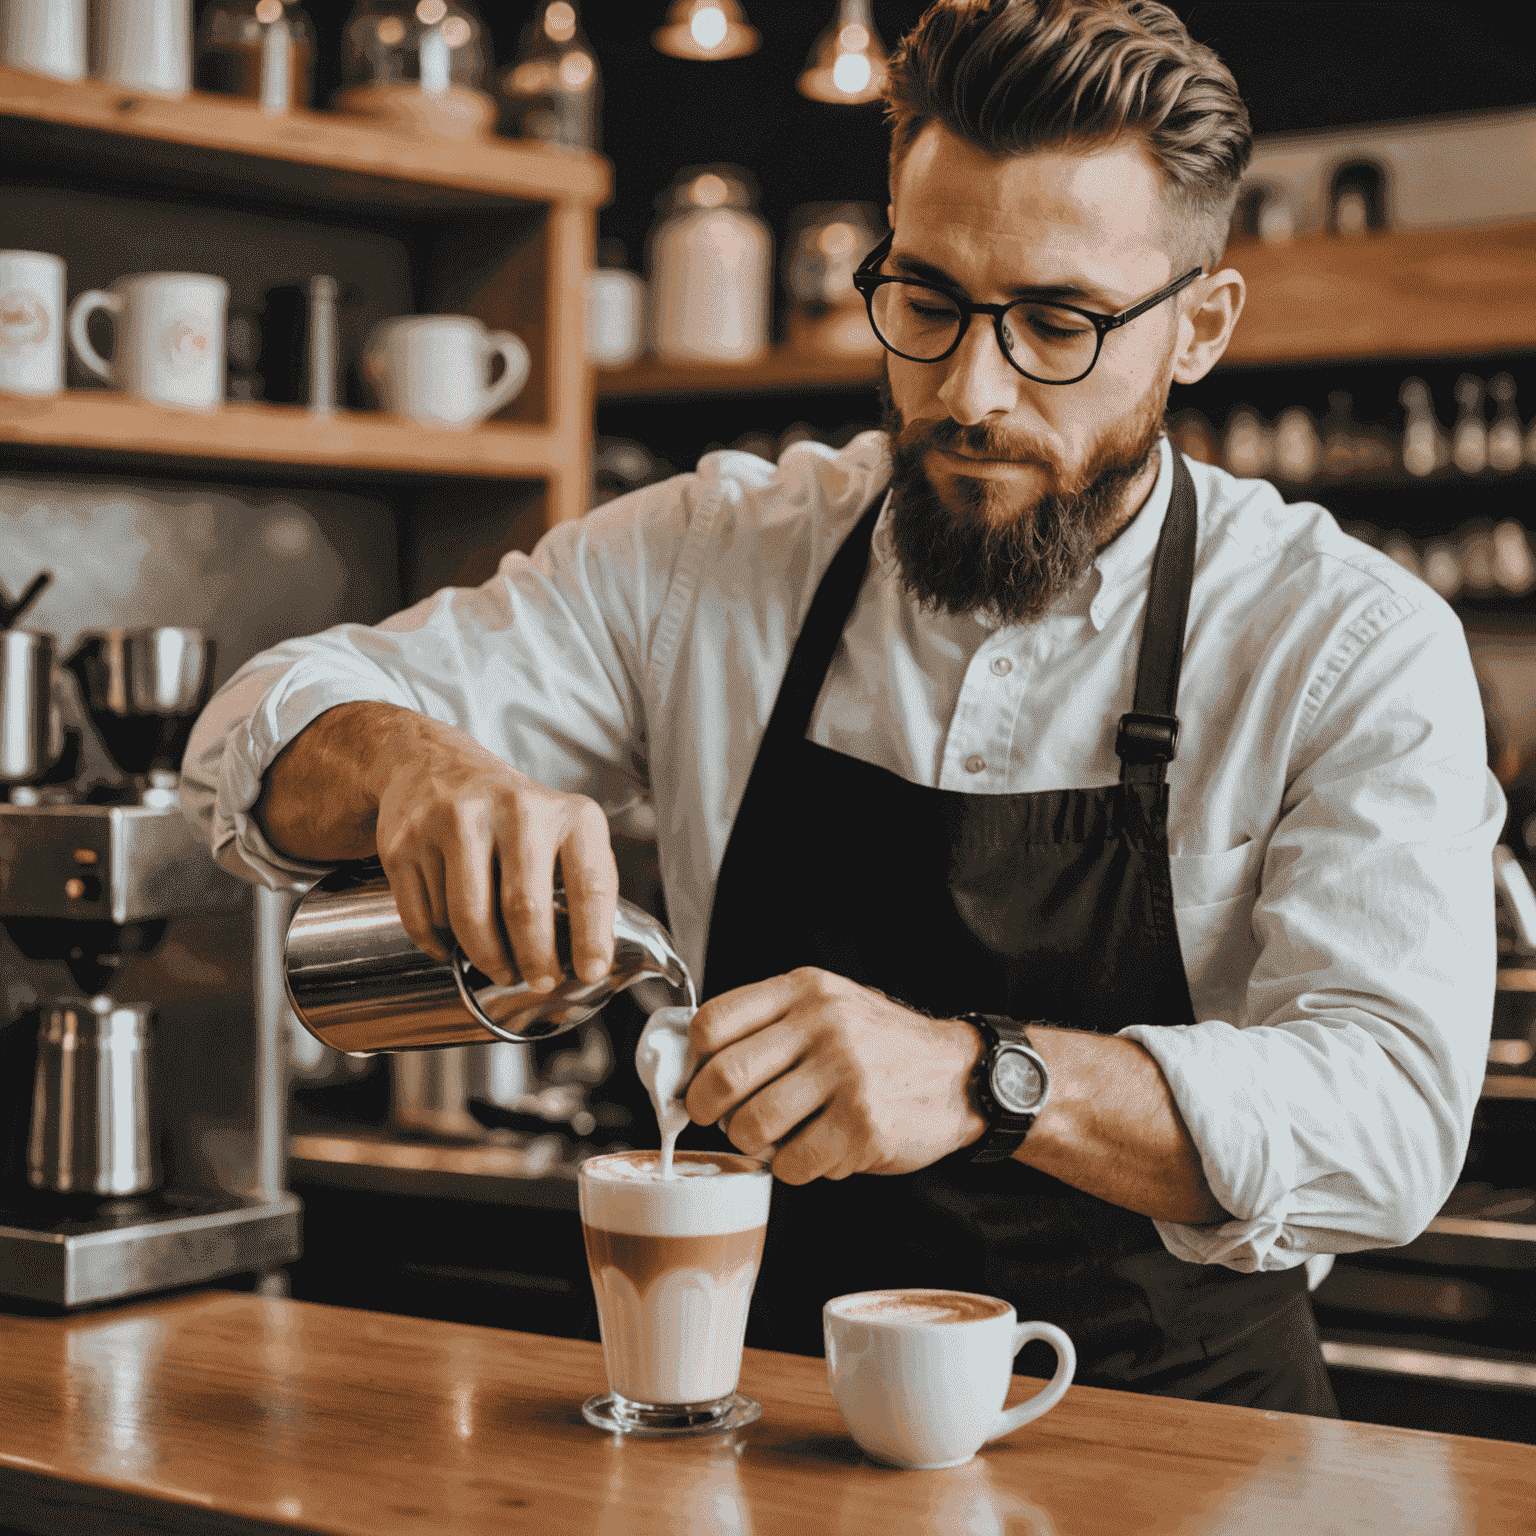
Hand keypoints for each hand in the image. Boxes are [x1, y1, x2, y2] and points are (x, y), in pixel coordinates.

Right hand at [372, 717, 617, 990]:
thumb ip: (583, 882)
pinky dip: (439, 943)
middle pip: (523, 909)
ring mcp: (454, 822)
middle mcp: (513, 810)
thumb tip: (588, 960)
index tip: (589, 973)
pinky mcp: (406, 842)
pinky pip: (423, 918)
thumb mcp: (563, 829)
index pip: (589, 884)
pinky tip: (453, 944)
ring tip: (498, 965)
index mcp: (565, 812)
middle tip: (537, 982)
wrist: (433, 764)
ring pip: (466, 920)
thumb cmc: (513, 813)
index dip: (591, 938)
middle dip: (533, 960)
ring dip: (485, 956)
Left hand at [683, 968, 986, 1183]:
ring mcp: (846, 1075)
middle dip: (707, 1108)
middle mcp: (824, 1025)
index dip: (693, 1059)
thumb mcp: (828, 1005)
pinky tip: (816, 1150)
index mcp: (806, 990)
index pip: (714, 1021)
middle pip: (724, 1076)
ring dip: (754, 1142)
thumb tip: (694, 1062)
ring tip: (775, 1135)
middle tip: (717, 1118)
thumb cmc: (880, 1045)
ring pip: (753, 1126)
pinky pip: (793, 1162)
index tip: (696, 1077)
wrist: (960, 1074)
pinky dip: (794, 1166)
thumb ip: (770, 1023)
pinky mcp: (864, 1125)